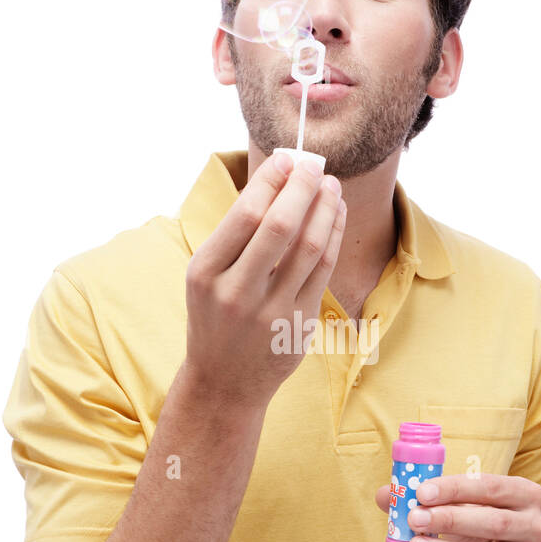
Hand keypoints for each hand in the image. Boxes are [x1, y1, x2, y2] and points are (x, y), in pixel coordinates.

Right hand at [182, 151, 345, 411]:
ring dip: (325, 208)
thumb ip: (236, 235)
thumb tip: (277, 178)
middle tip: (314, 164)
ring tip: (331, 185)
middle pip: (280, 226)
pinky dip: (333, 236)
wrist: (224, 382)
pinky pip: (323, 270)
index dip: (271, 180)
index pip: (245, 214)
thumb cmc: (216, 316)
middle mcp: (236, 293)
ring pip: (309, 247)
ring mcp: (271, 312)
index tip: (287, 158)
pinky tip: (335, 215)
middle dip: (302, 187)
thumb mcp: (207, 277)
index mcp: (205, 273)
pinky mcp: (299, 325)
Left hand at [374, 472, 540, 541]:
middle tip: (414, 518)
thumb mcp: (464, 504)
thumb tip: (386, 495)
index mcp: (526, 494)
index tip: (422, 491)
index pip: (491, 486)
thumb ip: (427, 497)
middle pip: (494, 522)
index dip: (456, 488)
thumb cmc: (480, 523)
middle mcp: (535, 526)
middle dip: (451, 520)